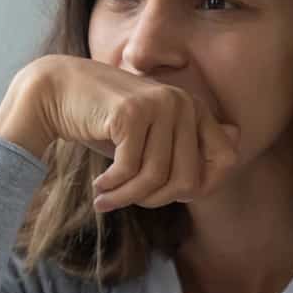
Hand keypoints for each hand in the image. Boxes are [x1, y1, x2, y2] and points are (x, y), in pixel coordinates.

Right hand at [0, 55, 242, 212]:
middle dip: (156, 200)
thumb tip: (236, 138)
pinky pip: (132, 170)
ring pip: (158, 178)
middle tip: (126, 200)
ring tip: (107, 200)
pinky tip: (99, 187)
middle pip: (189, 179)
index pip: (225, 161)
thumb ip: (189, 142)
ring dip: (129, 198)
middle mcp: (184, 102)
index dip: (201, 187)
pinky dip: (113, 188)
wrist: (57, 92)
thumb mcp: (152, 137)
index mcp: (195, 107)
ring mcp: (160, 105)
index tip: (166, 195)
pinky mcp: (133, 113)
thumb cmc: (105, 122)